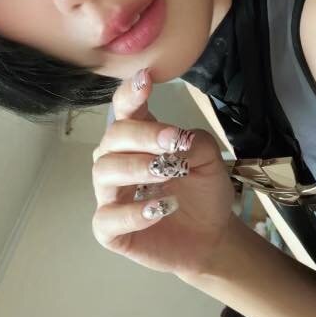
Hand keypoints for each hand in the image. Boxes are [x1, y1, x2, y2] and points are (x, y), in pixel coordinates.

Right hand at [91, 68, 236, 276]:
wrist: (211, 236)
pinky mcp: (111, 230)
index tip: (146, 80)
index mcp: (137, 138)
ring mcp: (110, 196)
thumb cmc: (202, 190)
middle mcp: (117, 161)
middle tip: (172, 143)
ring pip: (104, 172)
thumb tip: (177, 140)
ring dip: (136, 168)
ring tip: (168, 174)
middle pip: (113, 137)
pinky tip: (158, 209)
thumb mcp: (209, 158)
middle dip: (142, 136)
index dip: (130, 93)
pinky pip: (106, 219)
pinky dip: (131, 212)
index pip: (125, 109)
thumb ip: (194, 141)